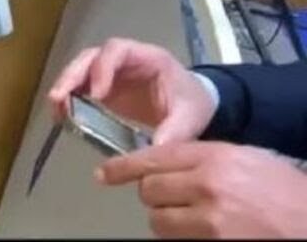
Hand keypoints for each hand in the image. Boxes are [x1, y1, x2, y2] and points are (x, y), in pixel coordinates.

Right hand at [47, 38, 215, 144]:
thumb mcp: (189, 118)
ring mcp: (110, 72)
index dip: (102, 68)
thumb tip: (152, 152)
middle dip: (72, 75)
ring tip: (55, 108)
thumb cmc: (191, 103)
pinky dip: (68, 99)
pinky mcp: (102, 88)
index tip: (96, 95)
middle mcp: (123, 60)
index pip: (117, 51)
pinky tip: (61, 115)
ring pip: (80, 69)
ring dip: (65, 86)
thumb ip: (173, 132)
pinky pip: (80, 87)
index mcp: (147, 58)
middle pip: (90, 57)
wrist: (192, 104)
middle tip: (58, 98)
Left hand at [99, 141, 306, 238]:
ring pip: (158, 221)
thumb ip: (204, 157)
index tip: (104, 174)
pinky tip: (207, 232)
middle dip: (155, 196)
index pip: (154, 158)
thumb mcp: (246, 158)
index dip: (123, 167)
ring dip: (168, 221)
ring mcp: (210, 221)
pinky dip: (184, 238)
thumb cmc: (286, 192)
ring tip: (196, 218)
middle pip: (149, 191)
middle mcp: (207, 186)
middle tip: (174, 199)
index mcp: (215, 157)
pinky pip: (177, 241)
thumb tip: (165, 162)